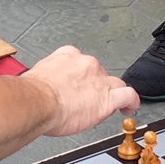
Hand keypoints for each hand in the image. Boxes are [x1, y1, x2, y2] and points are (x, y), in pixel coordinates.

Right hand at [26, 46, 140, 136]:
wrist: (37, 102)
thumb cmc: (32, 95)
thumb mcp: (36, 78)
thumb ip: (46, 79)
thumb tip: (41, 89)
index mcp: (67, 55)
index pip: (81, 61)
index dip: (82, 75)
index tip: (80, 84)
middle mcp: (86, 64)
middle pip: (99, 73)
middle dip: (95, 86)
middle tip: (86, 101)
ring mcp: (99, 80)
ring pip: (115, 83)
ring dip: (111, 93)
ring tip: (108, 104)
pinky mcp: (107, 98)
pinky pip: (128, 96)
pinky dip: (131, 102)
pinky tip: (129, 107)